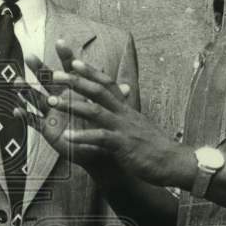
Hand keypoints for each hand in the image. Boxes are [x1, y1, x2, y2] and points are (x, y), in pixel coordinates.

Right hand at [13, 40, 132, 171]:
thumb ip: (112, 100)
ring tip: (16, 82)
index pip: (69, 70)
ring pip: (36, 98)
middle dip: (39, 69)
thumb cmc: (100, 126)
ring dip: (26, 90)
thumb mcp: (107, 113)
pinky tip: (16, 110)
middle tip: (30, 56)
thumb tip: (128, 87)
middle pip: (47, 81)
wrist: (98, 150)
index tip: (61, 42)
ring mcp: (52, 112)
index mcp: (74, 91)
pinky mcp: (47, 128)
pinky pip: (33, 121)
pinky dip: (24, 116)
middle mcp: (60, 98)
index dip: (66, 57)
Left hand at [19, 43, 175, 183]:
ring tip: (52, 101)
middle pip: (98, 90)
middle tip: (55, 74)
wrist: (173, 163)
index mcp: (126, 108)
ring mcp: (123, 128)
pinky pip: (100, 138)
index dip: (92, 72)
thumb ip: (125, 111)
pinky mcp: (123, 145)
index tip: (76, 61)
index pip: (108, 84)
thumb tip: (122, 98)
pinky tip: (66, 136)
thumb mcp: (137, 124)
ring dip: (72, 105)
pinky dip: (82, 136)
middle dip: (76, 81)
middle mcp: (124, 114)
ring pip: (96, 111)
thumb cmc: (153, 146)